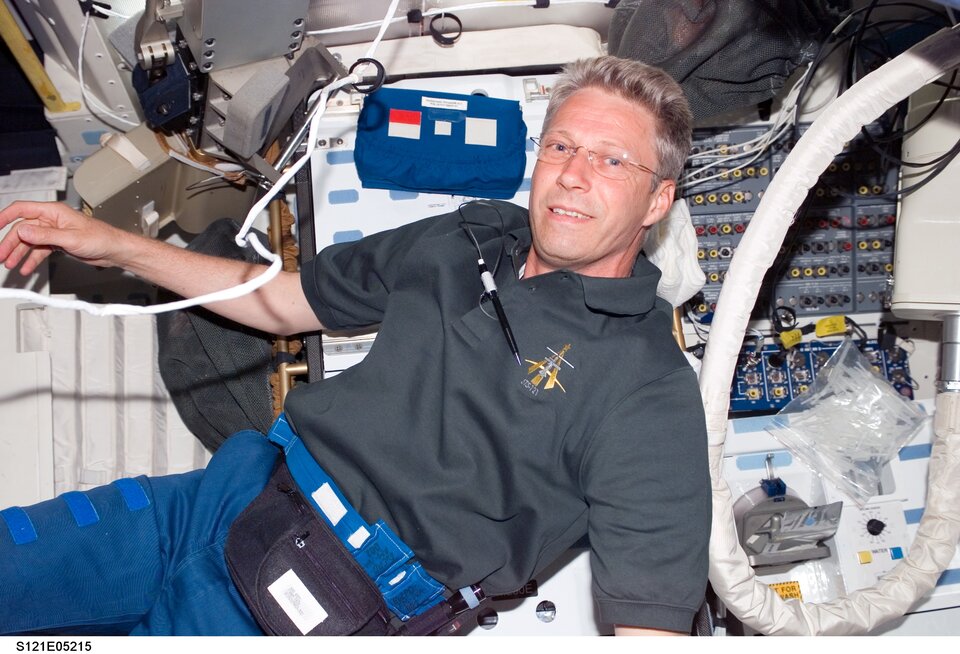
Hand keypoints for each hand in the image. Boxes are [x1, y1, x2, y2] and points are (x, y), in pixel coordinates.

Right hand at [0, 201, 128, 274]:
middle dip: (10, 243)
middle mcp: (51, 220)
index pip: (22, 209)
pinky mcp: (58, 243)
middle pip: (22, 229)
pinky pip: (39, 251)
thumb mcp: (70, 238)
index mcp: (53, 211)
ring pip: (29, 241)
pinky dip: (32, 260)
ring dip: (19, 253)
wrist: (114, 250)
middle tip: (1, 256)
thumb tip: (23, 231)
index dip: (5, 217)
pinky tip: (26, 269)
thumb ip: (45, 235)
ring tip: (10, 264)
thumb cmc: (101, 238)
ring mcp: (53, 232)